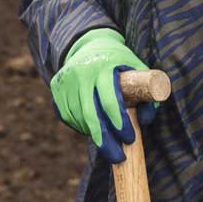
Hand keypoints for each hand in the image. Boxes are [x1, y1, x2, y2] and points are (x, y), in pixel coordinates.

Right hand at [50, 28, 155, 162]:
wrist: (88, 43)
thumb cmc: (118, 61)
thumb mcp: (136, 68)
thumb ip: (146, 92)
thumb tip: (146, 120)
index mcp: (103, 67)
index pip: (110, 101)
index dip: (120, 123)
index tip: (130, 139)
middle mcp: (81, 74)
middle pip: (91, 116)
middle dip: (105, 141)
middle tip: (118, 157)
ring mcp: (66, 82)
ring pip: (78, 118)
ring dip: (93, 135)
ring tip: (108, 142)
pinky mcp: (56, 88)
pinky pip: (67, 116)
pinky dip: (79, 126)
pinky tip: (91, 129)